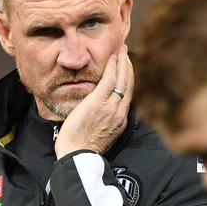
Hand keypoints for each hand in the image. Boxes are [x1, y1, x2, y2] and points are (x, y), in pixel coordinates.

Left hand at [54, 44, 132, 158]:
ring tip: (121, 49)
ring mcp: (111, 107)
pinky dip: (113, 66)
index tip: (127, 69)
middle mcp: (120, 113)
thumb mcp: (100, 136)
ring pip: (122, 79)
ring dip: (123, 62)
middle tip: (126, 52)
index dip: (128, 80)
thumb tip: (98, 114)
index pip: (127, 96)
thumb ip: (103, 123)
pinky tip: (113, 56)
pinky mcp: (99, 102)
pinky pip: (110, 79)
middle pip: (129, 85)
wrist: (77, 156)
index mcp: (120, 122)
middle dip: (129, 67)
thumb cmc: (81, 149)